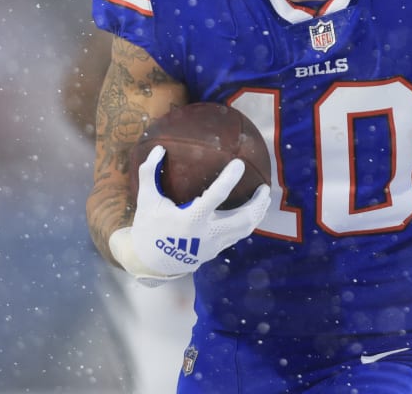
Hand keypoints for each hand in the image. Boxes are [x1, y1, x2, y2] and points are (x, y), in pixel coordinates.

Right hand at [109, 145, 270, 285]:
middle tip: (265, 187)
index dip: (229, 179)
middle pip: (242, 220)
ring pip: (244, 230)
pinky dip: (248, 222)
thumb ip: (149, 173)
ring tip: (264, 198)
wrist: (150, 263)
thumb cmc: (148, 227)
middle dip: (258, 204)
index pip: (215, 197)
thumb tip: (158, 149)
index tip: (240, 163)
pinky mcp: (215, 251)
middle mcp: (205, 235)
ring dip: (257, 214)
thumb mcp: (146, 200)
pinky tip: (252, 211)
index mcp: (189, 220)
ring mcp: (213, 246)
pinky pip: (237, 236)